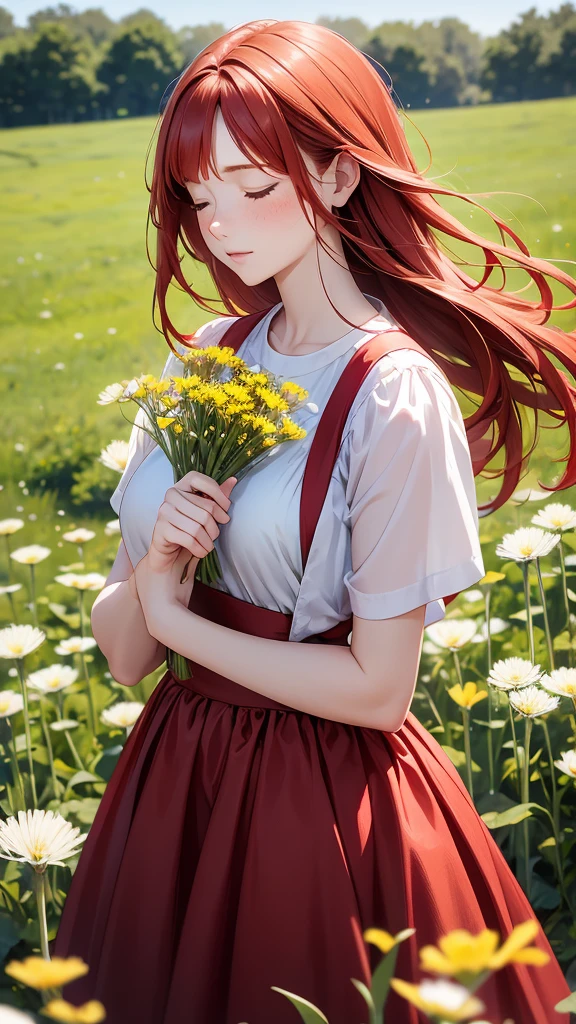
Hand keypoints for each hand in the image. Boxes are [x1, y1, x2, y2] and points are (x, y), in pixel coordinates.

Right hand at [133, 471, 236, 627]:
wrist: (170, 555)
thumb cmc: (190, 530)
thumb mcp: (204, 513)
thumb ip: (217, 497)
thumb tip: (233, 480)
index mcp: (181, 485)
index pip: (200, 479)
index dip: (218, 493)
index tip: (226, 509)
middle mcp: (170, 495)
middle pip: (205, 509)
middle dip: (216, 527)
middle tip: (216, 535)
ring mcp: (163, 512)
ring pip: (198, 526)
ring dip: (209, 541)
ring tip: (209, 546)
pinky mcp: (160, 530)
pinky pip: (189, 539)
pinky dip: (200, 549)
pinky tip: (201, 552)